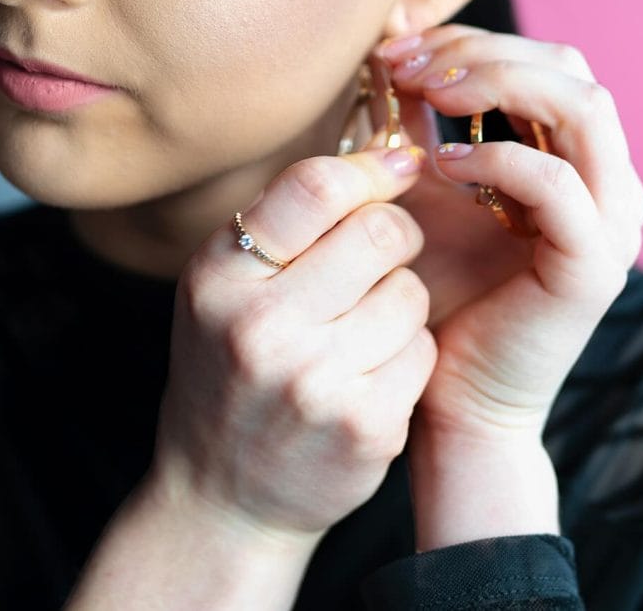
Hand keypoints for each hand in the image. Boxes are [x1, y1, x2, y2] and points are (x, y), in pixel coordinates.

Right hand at [151, 144, 435, 542]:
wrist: (221, 498)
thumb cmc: (228, 368)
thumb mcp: (223, 285)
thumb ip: (285, 219)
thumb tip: (382, 144)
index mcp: (220, 275)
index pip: (315, 188)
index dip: (370, 167)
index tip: (399, 163)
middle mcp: (261, 327)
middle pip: (379, 232)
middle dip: (396, 232)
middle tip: (383, 250)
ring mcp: (315, 382)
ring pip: (411, 292)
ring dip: (401, 298)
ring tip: (363, 325)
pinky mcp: (365, 428)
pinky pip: (422, 351)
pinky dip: (408, 353)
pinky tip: (372, 372)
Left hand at [378, 25, 642, 441]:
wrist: (446, 394)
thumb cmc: (434, 288)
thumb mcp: (420, 184)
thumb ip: (417, 119)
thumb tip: (390, 42)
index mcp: (576, 157)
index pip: (544, 59)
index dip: (470, 39)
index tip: (396, 44)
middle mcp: (607, 182)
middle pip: (568, 67)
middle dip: (480, 51)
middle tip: (405, 62)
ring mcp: (609, 222)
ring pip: (583, 107)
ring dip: (497, 83)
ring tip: (426, 93)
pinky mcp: (591, 266)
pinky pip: (557, 184)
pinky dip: (497, 157)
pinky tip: (438, 164)